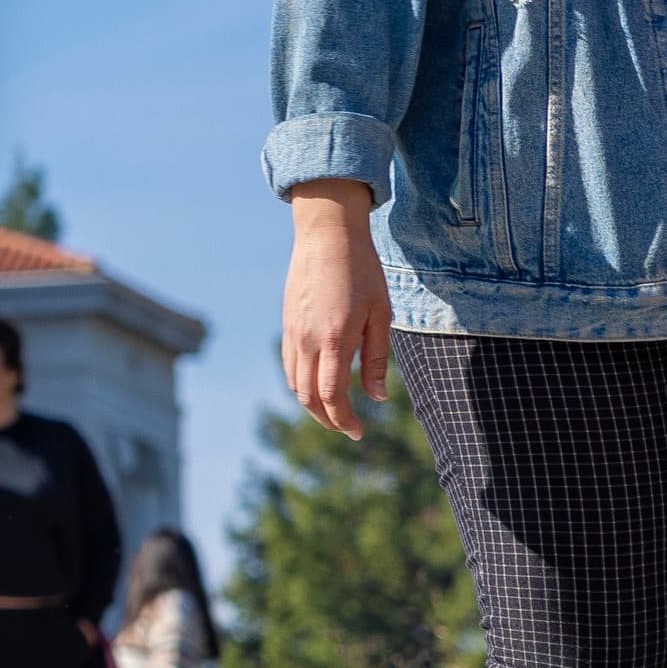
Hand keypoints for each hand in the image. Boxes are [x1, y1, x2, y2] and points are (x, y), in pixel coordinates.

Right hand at [281, 181, 392, 439]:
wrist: (326, 235)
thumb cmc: (362, 271)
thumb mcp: (379, 313)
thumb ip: (376, 357)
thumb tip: (378, 397)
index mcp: (334, 338)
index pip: (332, 396)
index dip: (344, 420)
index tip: (359, 432)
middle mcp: (307, 340)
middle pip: (308, 397)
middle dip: (328, 419)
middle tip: (349, 428)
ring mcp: (292, 332)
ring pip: (294, 384)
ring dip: (312, 405)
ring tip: (335, 411)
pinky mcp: (287, 324)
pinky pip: (289, 365)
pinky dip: (301, 384)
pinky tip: (318, 384)